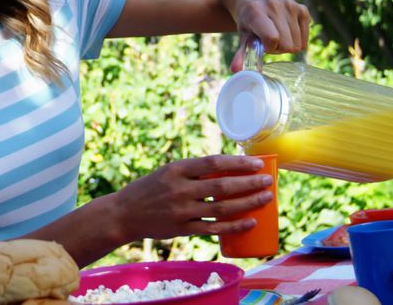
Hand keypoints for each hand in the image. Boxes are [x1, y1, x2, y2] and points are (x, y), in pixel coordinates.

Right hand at [109, 155, 273, 242]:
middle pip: (223, 186)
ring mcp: (182, 211)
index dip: (238, 163)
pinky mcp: (183, 229)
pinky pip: (214, 228)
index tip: (257, 163)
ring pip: (223, 208)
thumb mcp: (167, 172)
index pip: (214, 163)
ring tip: (266, 199)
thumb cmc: (150, 190)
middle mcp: (180, 189)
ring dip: (248, 203)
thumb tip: (228, 168)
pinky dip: (234, 226)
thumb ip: (193, 171)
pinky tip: (250, 222)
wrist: (124, 214)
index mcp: (177, 169)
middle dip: (250, 183)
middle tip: (268, 181)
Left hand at [229, 0, 310, 71]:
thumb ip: (240, 53)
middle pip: (287, 45)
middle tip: (268, 40)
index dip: (268, 47)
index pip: (272, 38)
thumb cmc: (248, 19)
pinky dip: (296, 40)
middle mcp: (275, 5)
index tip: (261, 44)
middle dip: (278, 49)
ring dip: (287, 45)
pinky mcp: (302, 9)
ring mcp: (291, 6)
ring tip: (277, 35)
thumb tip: (235, 71)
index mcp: (256, 11)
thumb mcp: (242, 34)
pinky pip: (305, 40)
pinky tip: (286, 31)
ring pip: (297, 44)